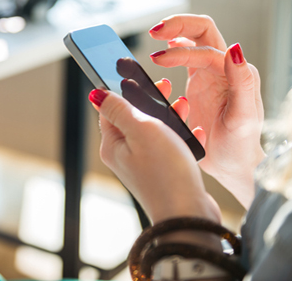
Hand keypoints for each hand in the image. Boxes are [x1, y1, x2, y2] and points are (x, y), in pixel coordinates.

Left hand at [89, 88, 220, 224]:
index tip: (137, 76)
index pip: (110, 110)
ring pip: (155, 131)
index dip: (123, 90)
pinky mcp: (164, 174)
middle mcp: (126, 156)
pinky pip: (171, 147)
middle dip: (150, 100)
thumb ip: (119, 110)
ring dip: (169, 116)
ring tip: (184, 105)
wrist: (189, 216)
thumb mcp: (140, 130)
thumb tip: (95, 94)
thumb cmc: (165, 172)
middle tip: (165, 86)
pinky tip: (196, 132)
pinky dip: (183, 136)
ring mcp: (145, 166)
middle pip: (133, 118)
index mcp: (113, 145)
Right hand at [148, 14, 264, 207]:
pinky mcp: (198, 83)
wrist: (233, 164)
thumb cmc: (240, 145)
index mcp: (234, 73)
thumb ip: (242, 82)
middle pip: (201, 31)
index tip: (157, 61)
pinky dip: (172, 47)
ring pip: (193, 39)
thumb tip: (235, 49)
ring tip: (155, 36)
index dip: (179, 52)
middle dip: (178, 25)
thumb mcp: (244, 118)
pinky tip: (161, 52)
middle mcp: (223, 69)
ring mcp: (210, 75)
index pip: (204, 48)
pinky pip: (186, 56)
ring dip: (174, 32)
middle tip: (155, 31)